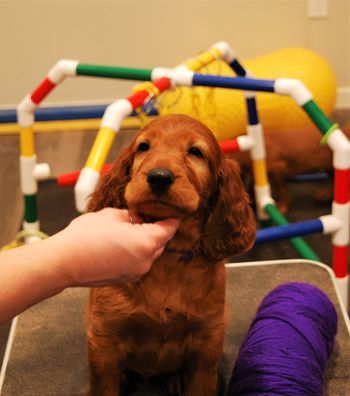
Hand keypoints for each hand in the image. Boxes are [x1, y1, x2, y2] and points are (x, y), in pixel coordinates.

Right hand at [52, 208, 179, 286]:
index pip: (169, 228)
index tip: (173, 210)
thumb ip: (134, 216)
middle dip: (158, 228)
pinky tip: (124, 242)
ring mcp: (136, 272)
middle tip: (150, 214)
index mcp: (147, 242)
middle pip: (161, 241)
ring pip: (150, 252)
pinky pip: (139, 261)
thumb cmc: (87, 235)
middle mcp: (146, 261)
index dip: (172, 217)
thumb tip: (141, 218)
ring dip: (147, 240)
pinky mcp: (126, 278)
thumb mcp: (114, 215)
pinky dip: (137, 251)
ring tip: (133, 227)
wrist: (64, 262)